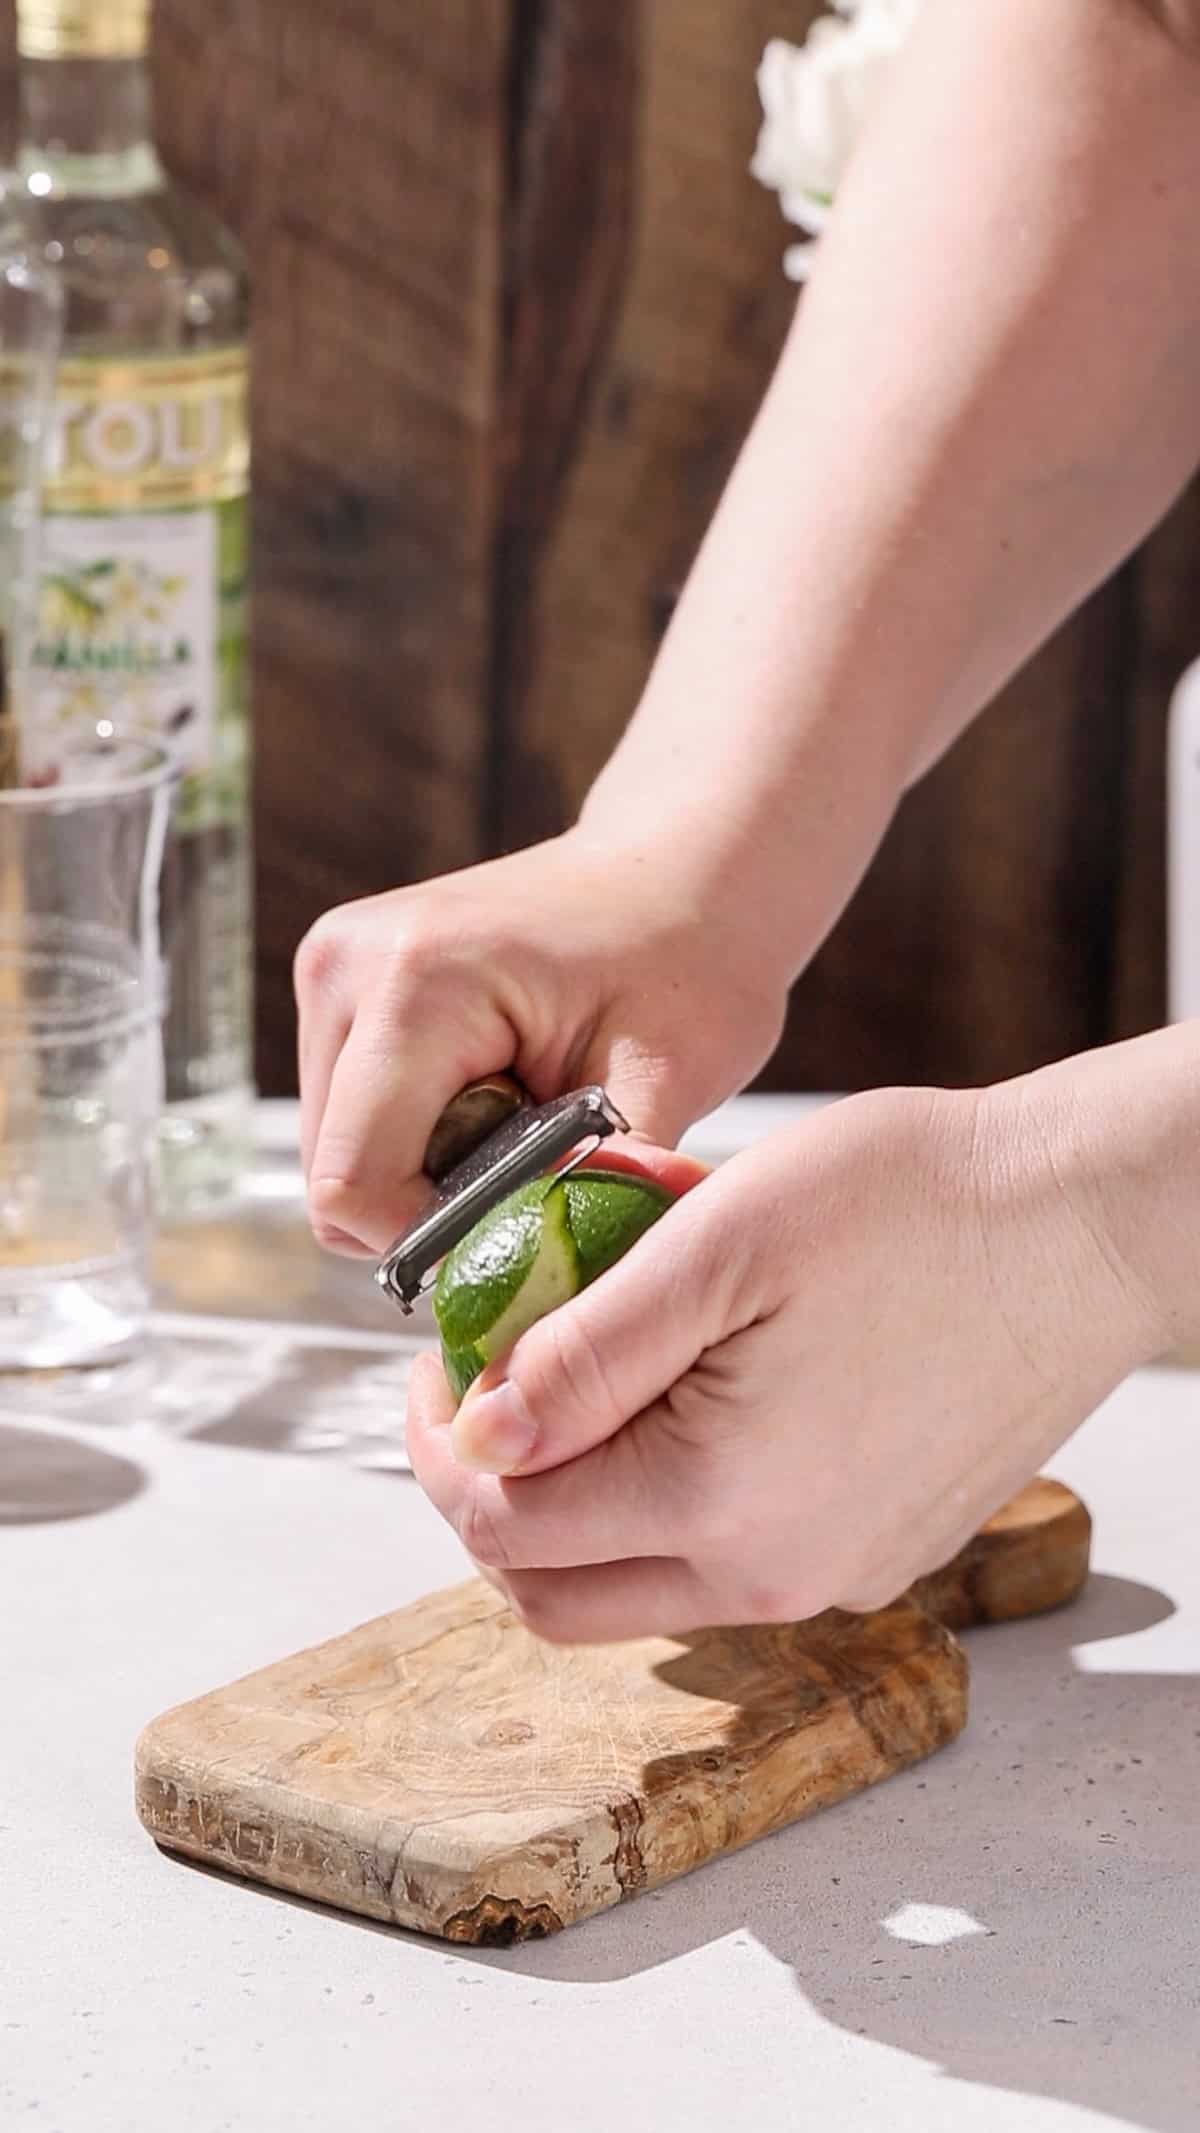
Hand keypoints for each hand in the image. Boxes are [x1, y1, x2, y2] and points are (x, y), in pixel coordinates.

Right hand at [294, 829, 784, 1255]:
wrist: (681, 870)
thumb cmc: (690, 959)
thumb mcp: (671, 1075)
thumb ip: (605, 1182)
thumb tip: (575, 1290)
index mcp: (414, 983)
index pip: (354, 1183)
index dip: (431, 1239)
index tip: (524, 1224)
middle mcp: (345, 967)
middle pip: (332, 1177)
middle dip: (430, 1205)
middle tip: (536, 1167)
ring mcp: (332, 971)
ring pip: (335, 1154)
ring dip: (422, 1171)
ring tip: (521, 1119)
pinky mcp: (340, 987)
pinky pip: (350, 1116)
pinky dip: (415, 1136)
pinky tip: (494, 1096)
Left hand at [407, 1075, 1169, 1641]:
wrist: (1084, 1221)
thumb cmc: (917, 1202)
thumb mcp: (720, 1242)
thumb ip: (585, 1355)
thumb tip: (480, 1435)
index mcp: (719, 1502)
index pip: (505, 1526)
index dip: (440, 1442)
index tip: (443, 1357)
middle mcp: (774, 1574)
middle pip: (557, 1593)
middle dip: (492, 1495)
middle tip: (488, 1385)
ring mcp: (835, 1573)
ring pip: (640, 1588)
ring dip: (578, 1505)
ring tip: (588, 1381)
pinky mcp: (880, 1549)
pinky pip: (729, 1563)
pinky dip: (670, 1502)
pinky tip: (692, 1396)